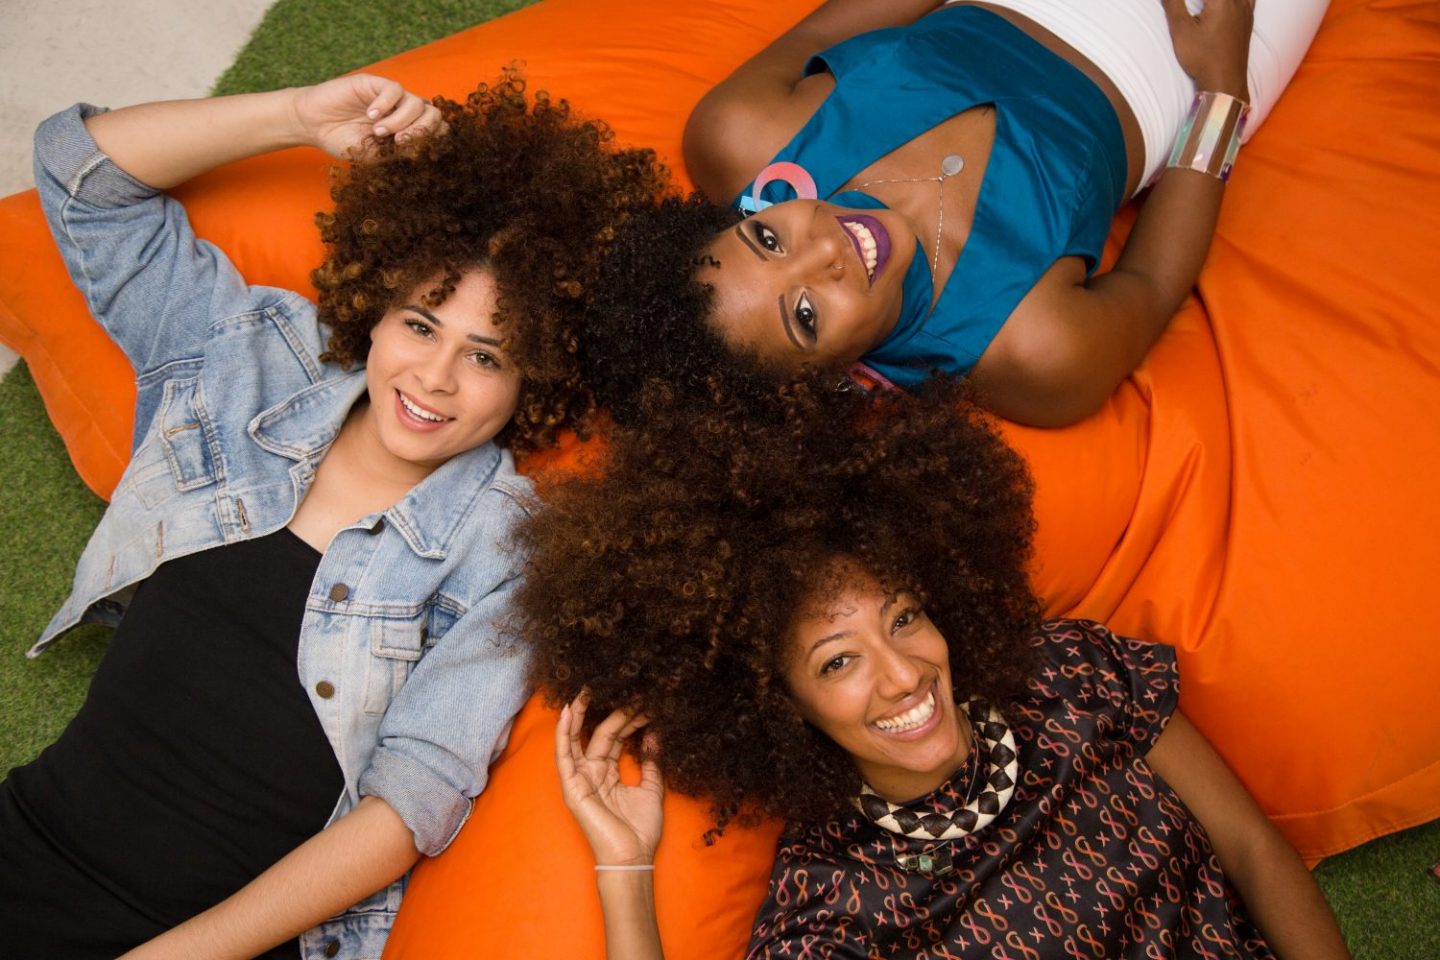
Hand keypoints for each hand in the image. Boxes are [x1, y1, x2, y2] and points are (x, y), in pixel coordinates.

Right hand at [290, 74, 445, 159]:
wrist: (315, 126)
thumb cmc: (344, 142)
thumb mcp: (374, 155)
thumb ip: (397, 154)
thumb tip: (420, 153)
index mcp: (408, 130)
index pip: (437, 131)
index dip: (434, 140)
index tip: (418, 153)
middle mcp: (404, 112)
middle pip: (433, 114)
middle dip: (422, 130)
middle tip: (400, 142)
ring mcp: (391, 98)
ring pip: (416, 103)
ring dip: (400, 121)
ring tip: (377, 131)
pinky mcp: (375, 84)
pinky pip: (394, 90)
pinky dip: (385, 105)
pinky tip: (370, 115)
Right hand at [555, 693, 664, 865]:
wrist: (633, 856)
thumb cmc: (641, 829)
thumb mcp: (651, 788)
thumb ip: (650, 760)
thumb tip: (654, 733)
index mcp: (608, 773)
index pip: (616, 738)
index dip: (629, 720)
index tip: (645, 703)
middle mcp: (592, 773)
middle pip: (600, 734)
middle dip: (613, 712)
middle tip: (625, 689)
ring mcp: (580, 779)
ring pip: (576, 740)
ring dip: (581, 714)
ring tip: (587, 690)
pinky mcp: (572, 787)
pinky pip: (564, 756)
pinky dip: (564, 733)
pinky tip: (568, 712)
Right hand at [1161, 0, 1252, 99]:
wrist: (1224, 81)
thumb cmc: (1202, 57)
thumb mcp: (1181, 30)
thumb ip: (1173, 3)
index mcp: (1220, 0)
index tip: (1176, 1)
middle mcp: (1236, 1)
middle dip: (1202, 1)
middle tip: (1185, 5)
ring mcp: (1245, 10)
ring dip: (1218, 0)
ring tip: (1205, 6)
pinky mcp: (1248, 20)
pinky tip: (1231, 3)